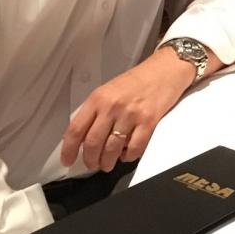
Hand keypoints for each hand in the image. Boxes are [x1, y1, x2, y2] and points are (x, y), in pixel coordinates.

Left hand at [60, 48, 195, 171]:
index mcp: (98, 98)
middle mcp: (112, 106)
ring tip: (108, 164)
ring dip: (108, 162)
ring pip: (112, 149)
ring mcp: (131, 114)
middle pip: (93, 143)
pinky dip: (128, 156)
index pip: (75, 129)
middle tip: (92, 165)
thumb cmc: (139, 80)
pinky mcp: (149, 121)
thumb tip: (84, 138)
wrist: (166, 69)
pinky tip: (127, 154)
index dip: (68, 150)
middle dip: (90, 160)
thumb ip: (96, 111)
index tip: (68, 160)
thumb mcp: (109, 90)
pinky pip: (134, 148)